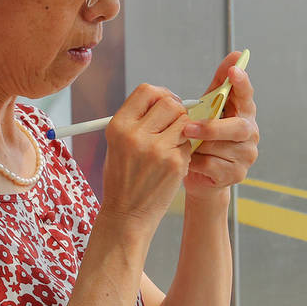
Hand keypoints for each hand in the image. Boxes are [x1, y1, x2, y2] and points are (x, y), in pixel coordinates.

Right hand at [100, 83, 194, 227]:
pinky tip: (173, 161)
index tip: (166, 103)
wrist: (127, 214)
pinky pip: (189, 143)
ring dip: (183, 130)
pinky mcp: (174, 162)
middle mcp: (135, 134)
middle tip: (174, 124)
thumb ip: (138, 120)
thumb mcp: (118, 144)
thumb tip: (165, 99)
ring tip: (171, 145)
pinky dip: (185, 149)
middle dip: (176, 111)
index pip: (146, 91)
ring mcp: (156, 149)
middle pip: (169, 102)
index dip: (161, 94)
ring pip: (184, 121)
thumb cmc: (123, 179)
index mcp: (118, 126)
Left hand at [184, 57, 257, 196]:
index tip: (234, 70)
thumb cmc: (205, 137)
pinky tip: (188, 161)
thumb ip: (219, 84)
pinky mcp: (236, 175)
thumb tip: (235, 54)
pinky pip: (212, 165)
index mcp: (244, 113)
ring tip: (184, 146)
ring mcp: (246, 156)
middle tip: (188, 128)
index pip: (247, 95)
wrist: (202, 174)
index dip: (241, 83)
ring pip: (220, 148)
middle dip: (212, 127)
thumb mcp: (210, 108)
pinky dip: (195, 162)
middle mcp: (250, 133)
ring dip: (198, 146)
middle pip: (238, 128)